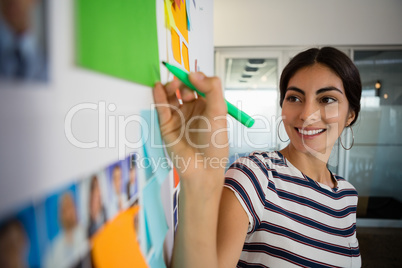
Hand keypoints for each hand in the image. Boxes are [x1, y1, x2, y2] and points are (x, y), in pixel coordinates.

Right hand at [153, 72, 228, 197]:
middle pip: (183, 87)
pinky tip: (157, 87)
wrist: (202, 167)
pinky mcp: (167, 125)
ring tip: (171, 84)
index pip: (200, 84)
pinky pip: (161, 107)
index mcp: (208, 105)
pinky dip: (158, 96)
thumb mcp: (219, 111)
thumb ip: (212, 89)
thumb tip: (195, 73)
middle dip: (182, 81)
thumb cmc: (215, 142)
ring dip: (169, 86)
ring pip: (171, 95)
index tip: (194, 76)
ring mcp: (179, 116)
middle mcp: (193, 109)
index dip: (196, 78)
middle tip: (181, 82)